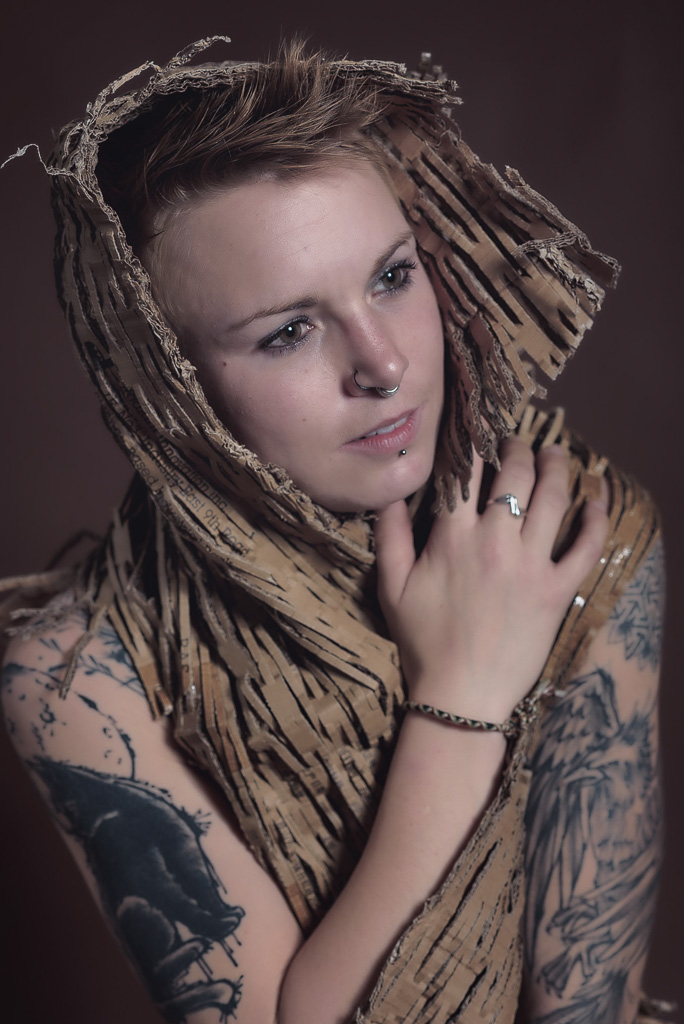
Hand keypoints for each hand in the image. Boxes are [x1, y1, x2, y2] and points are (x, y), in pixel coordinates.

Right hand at [374, 439, 608, 719]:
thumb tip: (388, 493)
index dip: (473, 443)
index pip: (466, 472)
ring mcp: (531, 565)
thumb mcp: (392, 587)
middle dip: (518, 448)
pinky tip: (598, 496)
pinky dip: (596, 517)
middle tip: (518, 441)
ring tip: (556, 453)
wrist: (460, 696)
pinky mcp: (558, 590)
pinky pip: (586, 546)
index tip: (478, 431)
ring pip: (553, 499)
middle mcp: (495, 542)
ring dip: (557, 467)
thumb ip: (390, 536)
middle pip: (515, 475)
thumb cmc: (423, 642)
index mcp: (453, 538)